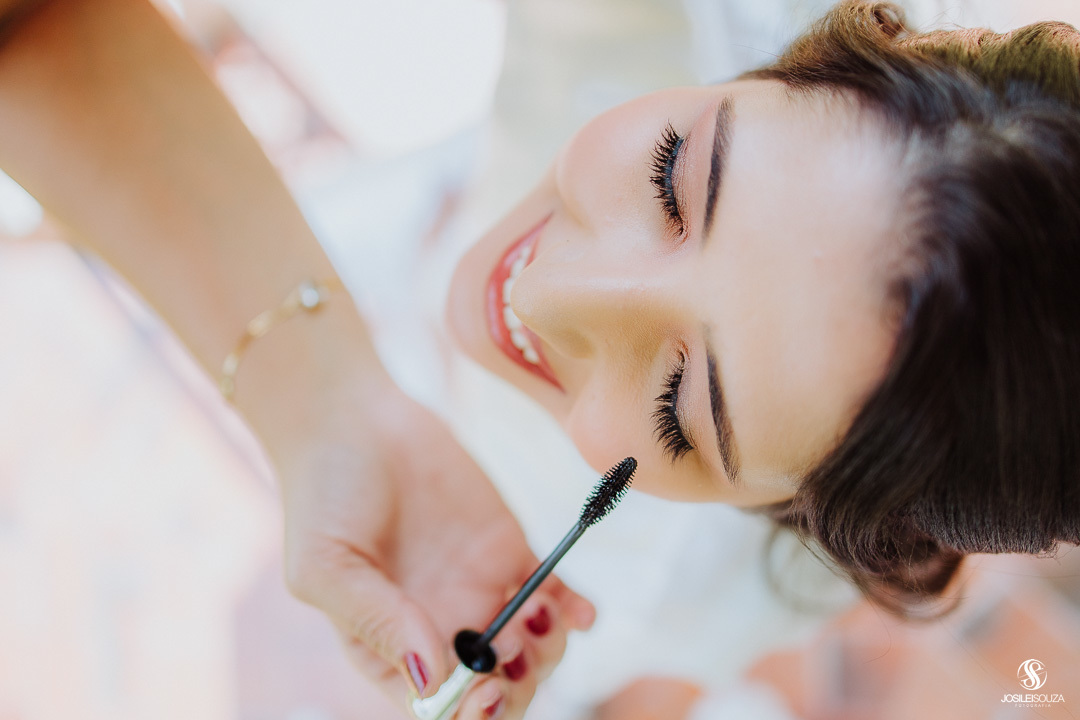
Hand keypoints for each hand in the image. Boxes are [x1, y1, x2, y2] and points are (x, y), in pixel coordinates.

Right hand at [277, 378, 595, 718]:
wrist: (355, 418)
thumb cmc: (323, 495)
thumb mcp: (326, 565)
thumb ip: (376, 620)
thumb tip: (430, 676)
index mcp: (389, 648)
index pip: (437, 708)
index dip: (470, 714)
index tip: (487, 689)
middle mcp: (438, 629)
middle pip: (494, 689)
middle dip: (518, 685)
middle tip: (516, 649)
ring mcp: (478, 591)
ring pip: (531, 650)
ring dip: (548, 649)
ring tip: (537, 612)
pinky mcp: (508, 549)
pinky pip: (554, 592)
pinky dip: (575, 609)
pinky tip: (581, 609)